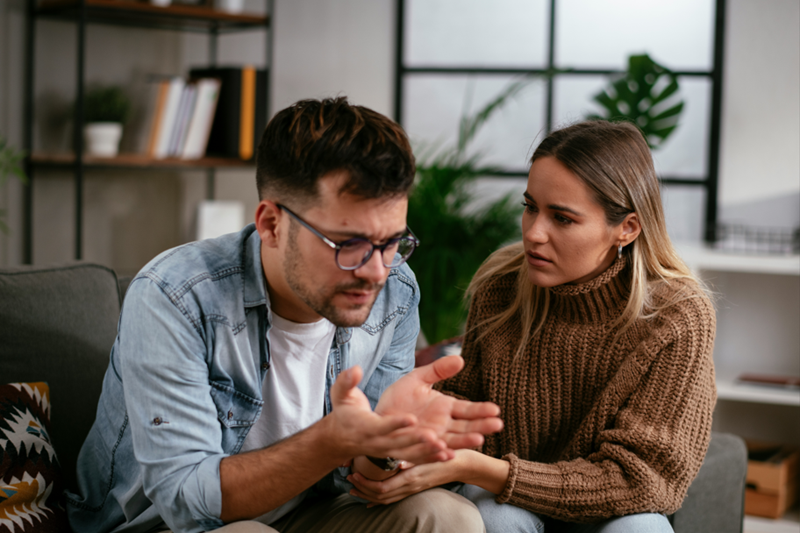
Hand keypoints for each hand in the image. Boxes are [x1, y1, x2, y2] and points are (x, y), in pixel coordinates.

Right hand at [326, 366, 446, 462]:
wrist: (342, 438)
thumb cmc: (345, 412)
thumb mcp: (341, 395)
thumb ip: (347, 382)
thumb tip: (356, 369)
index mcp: (366, 427)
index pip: (381, 426)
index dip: (395, 423)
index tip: (411, 418)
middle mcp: (379, 442)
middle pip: (399, 443)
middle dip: (416, 440)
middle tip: (434, 437)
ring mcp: (389, 451)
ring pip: (410, 453)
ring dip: (428, 452)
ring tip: (447, 450)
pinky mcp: (397, 454)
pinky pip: (416, 458)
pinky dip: (431, 458)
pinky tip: (449, 455)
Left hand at [347, 456, 457, 505]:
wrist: (463, 464)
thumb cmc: (447, 454)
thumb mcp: (431, 453)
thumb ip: (415, 457)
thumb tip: (397, 463)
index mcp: (411, 477)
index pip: (382, 488)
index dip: (365, 484)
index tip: (353, 475)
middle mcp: (410, 486)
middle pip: (380, 496)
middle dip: (362, 490)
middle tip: (348, 480)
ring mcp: (413, 489)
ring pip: (385, 499)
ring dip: (368, 495)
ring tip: (354, 488)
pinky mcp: (415, 487)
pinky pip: (394, 497)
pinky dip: (380, 499)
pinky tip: (371, 499)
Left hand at [375, 355, 502, 460]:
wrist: (377, 416)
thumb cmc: (399, 398)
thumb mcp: (418, 379)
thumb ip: (438, 370)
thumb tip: (460, 359)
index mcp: (445, 408)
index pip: (467, 410)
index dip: (481, 410)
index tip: (495, 409)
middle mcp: (441, 425)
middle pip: (465, 427)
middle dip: (481, 426)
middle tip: (497, 425)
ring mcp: (430, 438)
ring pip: (451, 440)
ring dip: (464, 441)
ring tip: (478, 439)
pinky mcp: (415, 448)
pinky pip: (428, 452)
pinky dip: (437, 453)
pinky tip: (447, 452)